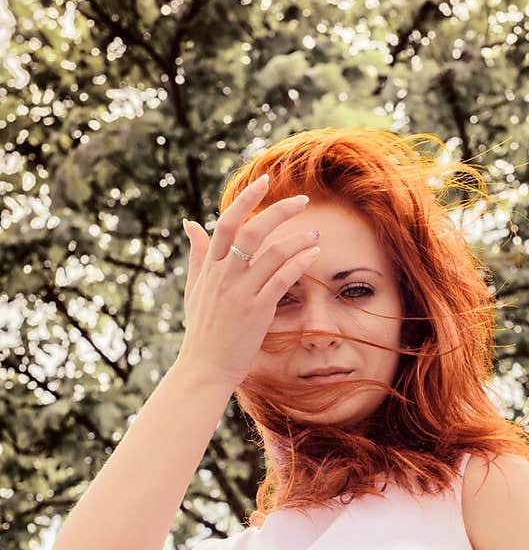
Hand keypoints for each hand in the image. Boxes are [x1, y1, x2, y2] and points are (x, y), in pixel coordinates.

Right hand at [177, 177, 320, 390]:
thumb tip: (191, 223)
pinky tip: (314, 254)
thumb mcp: (195, 289)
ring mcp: (241, 293)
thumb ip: (198, 255)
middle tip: (303, 200)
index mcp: (210, 267)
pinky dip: (299, 263)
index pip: (227, 223)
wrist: (205, 368)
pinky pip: (282, 280)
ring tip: (315, 233)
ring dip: (297, 239)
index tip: (264, 181)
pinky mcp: (257, 311)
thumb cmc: (202, 330)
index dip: (246, 199)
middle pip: (252, 230)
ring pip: (272, 253)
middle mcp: (225, 275)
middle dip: (279, 210)